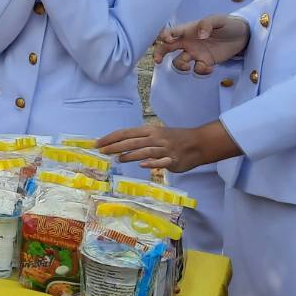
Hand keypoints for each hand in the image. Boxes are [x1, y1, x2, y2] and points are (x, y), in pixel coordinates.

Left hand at [98, 120, 240, 172]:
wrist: (198, 142)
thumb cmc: (172, 138)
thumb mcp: (155, 134)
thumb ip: (139, 139)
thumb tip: (118, 145)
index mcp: (149, 130)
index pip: (126, 133)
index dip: (111, 138)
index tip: (98, 143)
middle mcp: (156, 138)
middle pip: (133, 142)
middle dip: (116, 146)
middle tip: (102, 151)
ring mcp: (165, 149)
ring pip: (145, 151)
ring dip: (131, 155)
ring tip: (118, 159)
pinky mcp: (174, 160)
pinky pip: (162, 162)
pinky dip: (152, 163)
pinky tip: (143, 165)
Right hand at [153, 15, 249, 73]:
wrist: (243, 36)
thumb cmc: (227, 24)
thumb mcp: (219, 20)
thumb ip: (207, 24)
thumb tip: (199, 35)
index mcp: (188, 30)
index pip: (170, 32)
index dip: (164, 36)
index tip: (167, 40)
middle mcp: (187, 42)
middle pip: (166, 48)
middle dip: (158, 54)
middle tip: (158, 60)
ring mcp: (195, 53)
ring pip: (179, 62)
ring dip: (181, 67)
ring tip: (189, 67)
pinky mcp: (205, 62)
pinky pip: (197, 70)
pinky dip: (201, 71)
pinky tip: (210, 68)